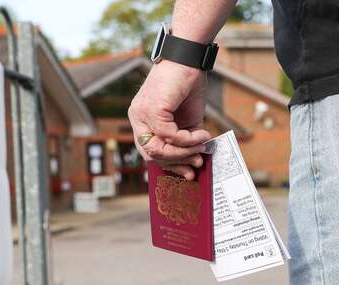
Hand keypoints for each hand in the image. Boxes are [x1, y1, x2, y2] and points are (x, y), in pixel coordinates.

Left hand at [128, 60, 210, 179]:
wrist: (189, 58)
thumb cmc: (187, 85)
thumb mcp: (187, 119)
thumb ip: (187, 139)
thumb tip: (197, 159)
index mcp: (142, 121)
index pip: (149, 152)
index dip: (169, 164)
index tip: (188, 171)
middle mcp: (137, 118)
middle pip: (150, 155)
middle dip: (176, 162)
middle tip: (197, 162)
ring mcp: (141, 114)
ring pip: (157, 149)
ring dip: (183, 152)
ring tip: (202, 147)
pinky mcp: (151, 109)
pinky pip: (168, 135)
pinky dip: (187, 140)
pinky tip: (201, 135)